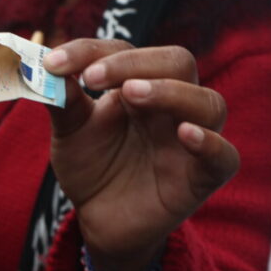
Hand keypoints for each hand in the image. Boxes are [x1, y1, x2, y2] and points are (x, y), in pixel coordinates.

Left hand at [43, 40, 236, 270]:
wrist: (100, 220)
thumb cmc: (92, 166)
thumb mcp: (70, 130)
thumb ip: (62, 99)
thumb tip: (44, 66)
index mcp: (137, 85)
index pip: (125, 51)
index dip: (90, 50)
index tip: (54, 63)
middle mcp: (170, 106)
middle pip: (177, 62)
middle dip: (136, 62)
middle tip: (94, 77)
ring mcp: (189, 140)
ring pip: (208, 102)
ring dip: (171, 92)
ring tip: (132, 94)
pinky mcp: (202, 178)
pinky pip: (225, 156)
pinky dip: (210, 143)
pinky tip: (185, 134)